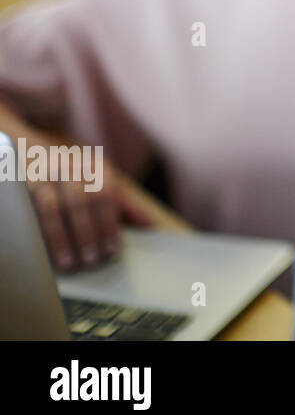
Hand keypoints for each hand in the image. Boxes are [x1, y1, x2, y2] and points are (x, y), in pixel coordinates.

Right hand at [26, 137, 153, 271]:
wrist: (38, 152)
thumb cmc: (78, 176)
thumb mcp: (103, 183)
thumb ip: (124, 205)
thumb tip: (150, 225)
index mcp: (96, 168)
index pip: (106, 196)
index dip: (109, 224)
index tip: (112, 250)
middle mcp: (71, 168)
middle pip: (82, 201)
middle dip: (88, 233)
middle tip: (93, 259)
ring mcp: (46, 175)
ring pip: (54, 207)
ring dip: (62, 237)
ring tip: (70, 262)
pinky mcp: (25, 186)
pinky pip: (31, 209)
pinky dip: (40, 230)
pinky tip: (45, 248)